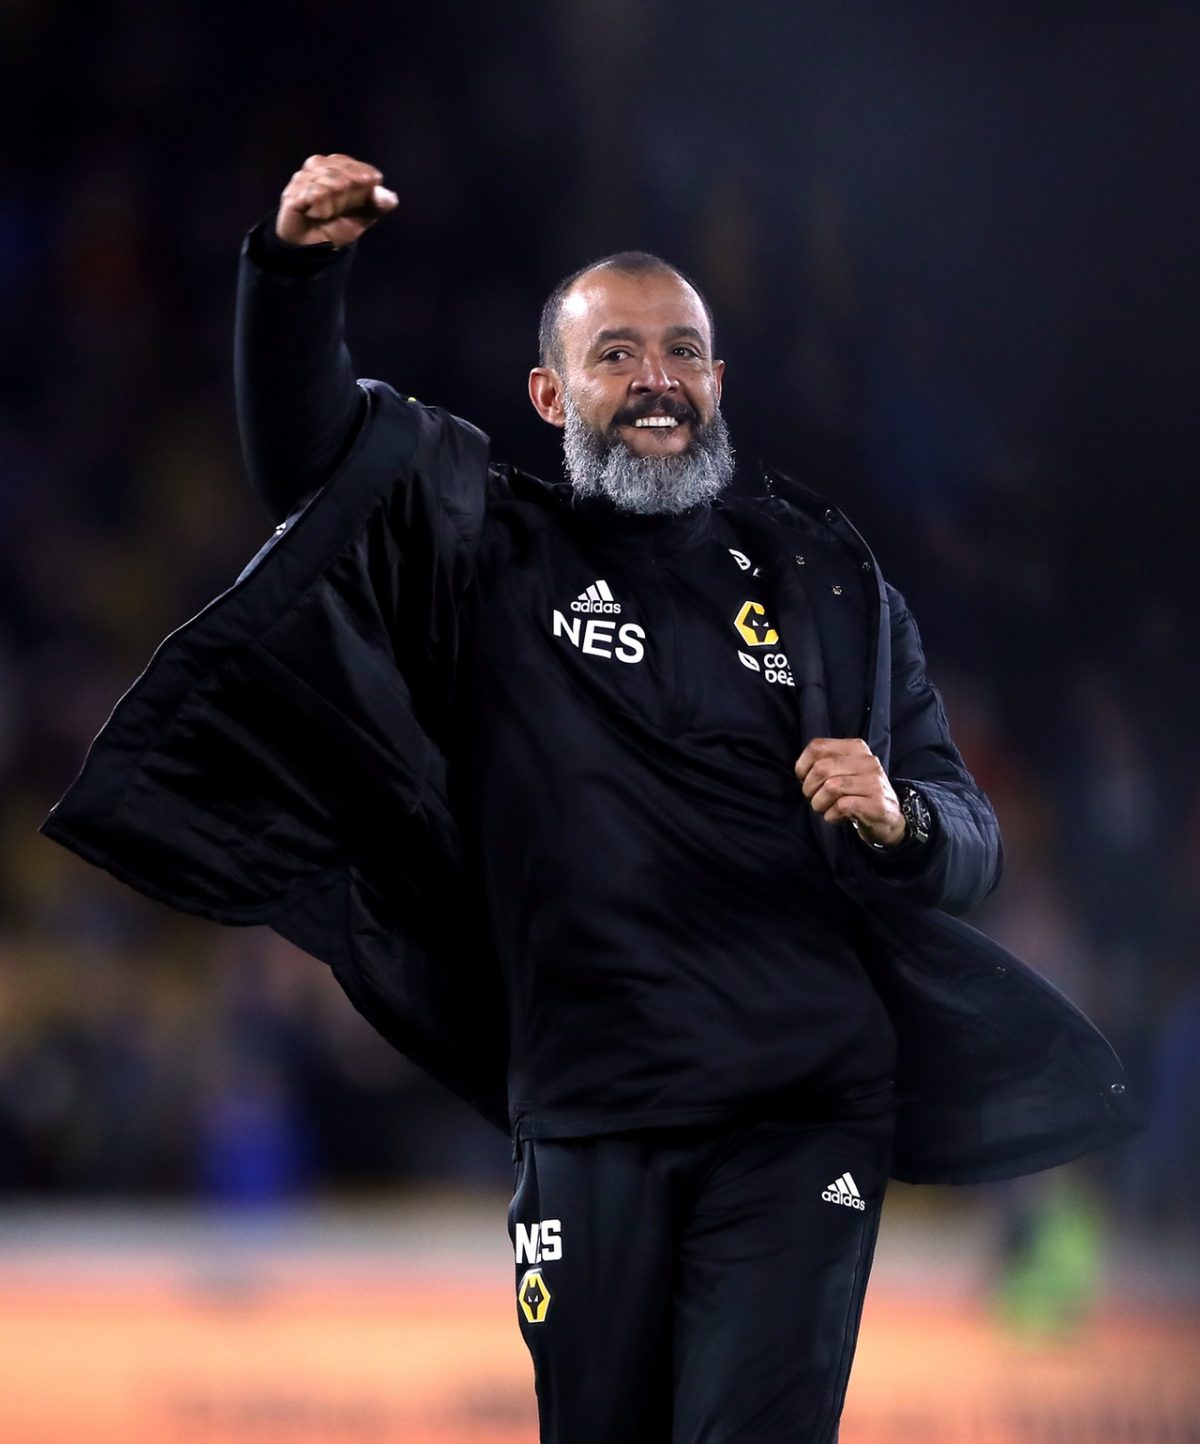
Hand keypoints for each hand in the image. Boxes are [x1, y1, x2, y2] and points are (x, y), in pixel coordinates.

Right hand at [276, 153, 398, 248]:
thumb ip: (377, 206)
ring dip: (334, 201)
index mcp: (340, 167)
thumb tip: (391, 197)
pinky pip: (312, 193)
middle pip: (344, 173)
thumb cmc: (337, 226)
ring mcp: (304, 178)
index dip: (365, 183)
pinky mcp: (292, 193)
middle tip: (340, 208)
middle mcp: (321, 166)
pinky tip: (318, 213)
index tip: (363, 198)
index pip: (361, 169)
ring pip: (328, 181)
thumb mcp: (362, 218)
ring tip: (328, 212)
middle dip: (348, 192)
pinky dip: (320, 205)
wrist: (311, 246)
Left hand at [794, 737, 905, 846]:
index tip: (805, 780)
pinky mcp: (877, 804)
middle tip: (814, 798)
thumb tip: (801, 770)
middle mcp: (867, 761)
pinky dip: (831, 815)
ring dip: (819, 803)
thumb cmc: (857, 793)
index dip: (802, 766)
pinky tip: (837, 816)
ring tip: (826, 808)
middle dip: (809, 788)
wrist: (888, 818)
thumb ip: (824, 763)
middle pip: (821, 769)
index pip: (817, 747)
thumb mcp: (843, 771)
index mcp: (856, 748)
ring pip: (830, 787)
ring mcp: (874, 782)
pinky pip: (841, 806)